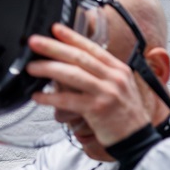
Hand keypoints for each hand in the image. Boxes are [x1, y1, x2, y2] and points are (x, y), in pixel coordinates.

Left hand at [27, 23, 150, 147]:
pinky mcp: (98, 109)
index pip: (92, 48)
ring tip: (32, 68)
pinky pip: (69, 100)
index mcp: (119, 70)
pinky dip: (51, 98)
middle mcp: (114, 78)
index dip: (72, 37)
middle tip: (35, 42)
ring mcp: (107, 93)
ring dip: (48, 69)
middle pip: (79, 57)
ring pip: (72, 75)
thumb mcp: (121, 89)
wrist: (138, 139)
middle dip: (54, 48)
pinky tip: (38, 97)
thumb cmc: (125, 116)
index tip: (55, 29)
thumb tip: (71, 67)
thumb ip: (102, 76)